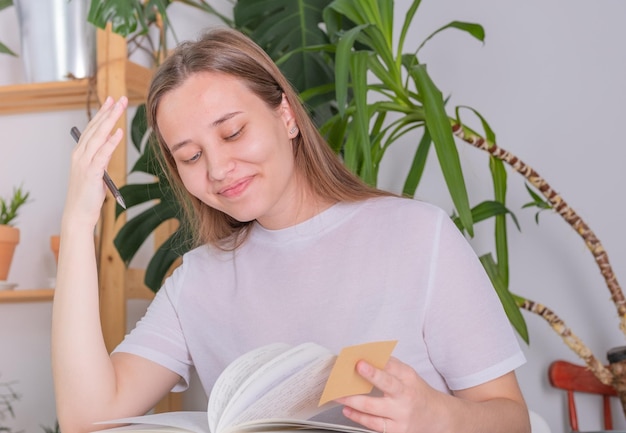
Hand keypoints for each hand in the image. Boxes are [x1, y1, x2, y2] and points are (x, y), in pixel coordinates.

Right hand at [64, 96, 127, 227]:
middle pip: (96, 128)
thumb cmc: (87, 195)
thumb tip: (110, 147)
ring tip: (121, 108)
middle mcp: (79, 154)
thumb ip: (101, 159)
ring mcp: (84, 163)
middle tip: (120, 98)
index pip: (92, 128)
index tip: (112, 100)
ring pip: (98, 137)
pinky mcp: (91, 173)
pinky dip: (111, 142)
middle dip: (108, 111)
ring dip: (110, 121)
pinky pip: (102, 154)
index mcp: (79, 153)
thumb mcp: (95, 172)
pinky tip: (119, 132)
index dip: (102, 113)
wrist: (78, 214)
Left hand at [336, 357, 444, 432]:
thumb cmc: (416, 392)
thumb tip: (365, 357)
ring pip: (374, 408)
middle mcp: (406, 395)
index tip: (359, 361)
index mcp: (408, 378)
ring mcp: (401, 415)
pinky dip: (358, 417)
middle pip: (386, 384)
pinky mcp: (396, 430)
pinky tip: (348, 410)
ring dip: (352, 401)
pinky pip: (374, 424)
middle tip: (349, 374)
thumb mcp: (408, 375)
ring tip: (338, 395)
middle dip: (368, 377)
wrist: (437, 416)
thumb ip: (389, 366)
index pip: (391, 367)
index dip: (375, 363)